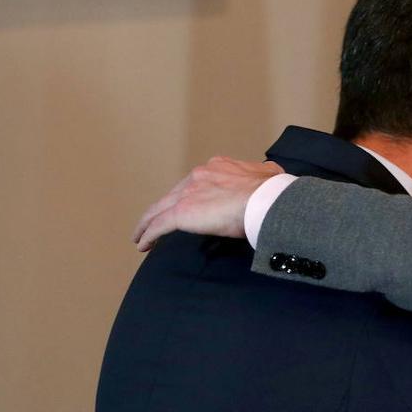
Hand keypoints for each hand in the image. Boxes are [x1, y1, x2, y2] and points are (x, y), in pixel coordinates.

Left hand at [133, 156, 282, 250]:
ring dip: (148, 222)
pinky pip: (159, 225)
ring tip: (141, 235)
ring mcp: (188, 193)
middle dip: (164, 208)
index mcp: (218, 167)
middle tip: (156, 222)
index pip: (196, 183)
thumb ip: (263, 174)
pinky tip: (143, 244)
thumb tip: (270, 173)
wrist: (265, 200)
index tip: (187, 205)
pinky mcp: (182, 212)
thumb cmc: (270, 192)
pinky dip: (148, 234)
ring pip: (159, 209)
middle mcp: (199, 176)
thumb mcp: (269, 175)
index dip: (189, 195)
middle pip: (174, 194)